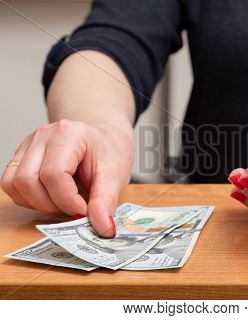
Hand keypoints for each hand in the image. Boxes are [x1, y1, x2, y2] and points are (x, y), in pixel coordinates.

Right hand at [1, 119, 133, 236]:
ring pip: (13, 184)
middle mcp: (43, 137)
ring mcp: (29, 145)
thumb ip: (106, 201)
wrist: (104, 138)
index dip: (67, 201)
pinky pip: (11, 184)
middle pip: (27, 180)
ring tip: (63, 203)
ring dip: (36, 204)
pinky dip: (29, 199)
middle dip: (50, 205)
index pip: (53, 174)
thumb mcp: (116, 175)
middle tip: (74, 209)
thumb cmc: (109, 152)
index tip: (84, 212)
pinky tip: (51, 198)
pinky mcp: (21, 156)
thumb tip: (103, 228)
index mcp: (68, 135)